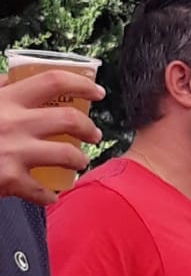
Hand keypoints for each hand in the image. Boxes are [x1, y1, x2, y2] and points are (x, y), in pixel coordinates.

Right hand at [0, 68, 104, 204]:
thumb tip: (12, 79)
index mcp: (5, 99)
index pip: (54, 81)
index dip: (82, 83)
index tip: (97, 91)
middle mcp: (15, 123)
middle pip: (70, 119)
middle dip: (90, 128)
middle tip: (94, 134)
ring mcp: (14, 153)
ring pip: (68, 155)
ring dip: (80, 160)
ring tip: (79, 163)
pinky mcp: (9, 180)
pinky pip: (43, 191)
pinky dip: (50, 195)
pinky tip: (50, 196)